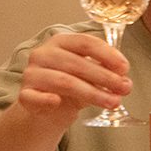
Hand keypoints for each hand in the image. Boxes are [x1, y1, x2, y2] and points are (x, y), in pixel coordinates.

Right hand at [13, 32, 132, 124]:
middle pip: (77, 63)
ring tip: (113, 102)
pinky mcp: (25, 95)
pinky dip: (46, 99)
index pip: (85, 42)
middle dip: (105, 77)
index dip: (107, 55)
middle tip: (125, 89)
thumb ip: (106, 74)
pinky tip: (57, 102)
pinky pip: (34, 97)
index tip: (125, 68)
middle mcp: (44, 53)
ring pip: (64, 81)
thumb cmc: (72, 85)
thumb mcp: (90, 76)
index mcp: (61, 42)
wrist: (47, 108)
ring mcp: (32, 74)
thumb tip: (125, 82)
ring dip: (92, 93)